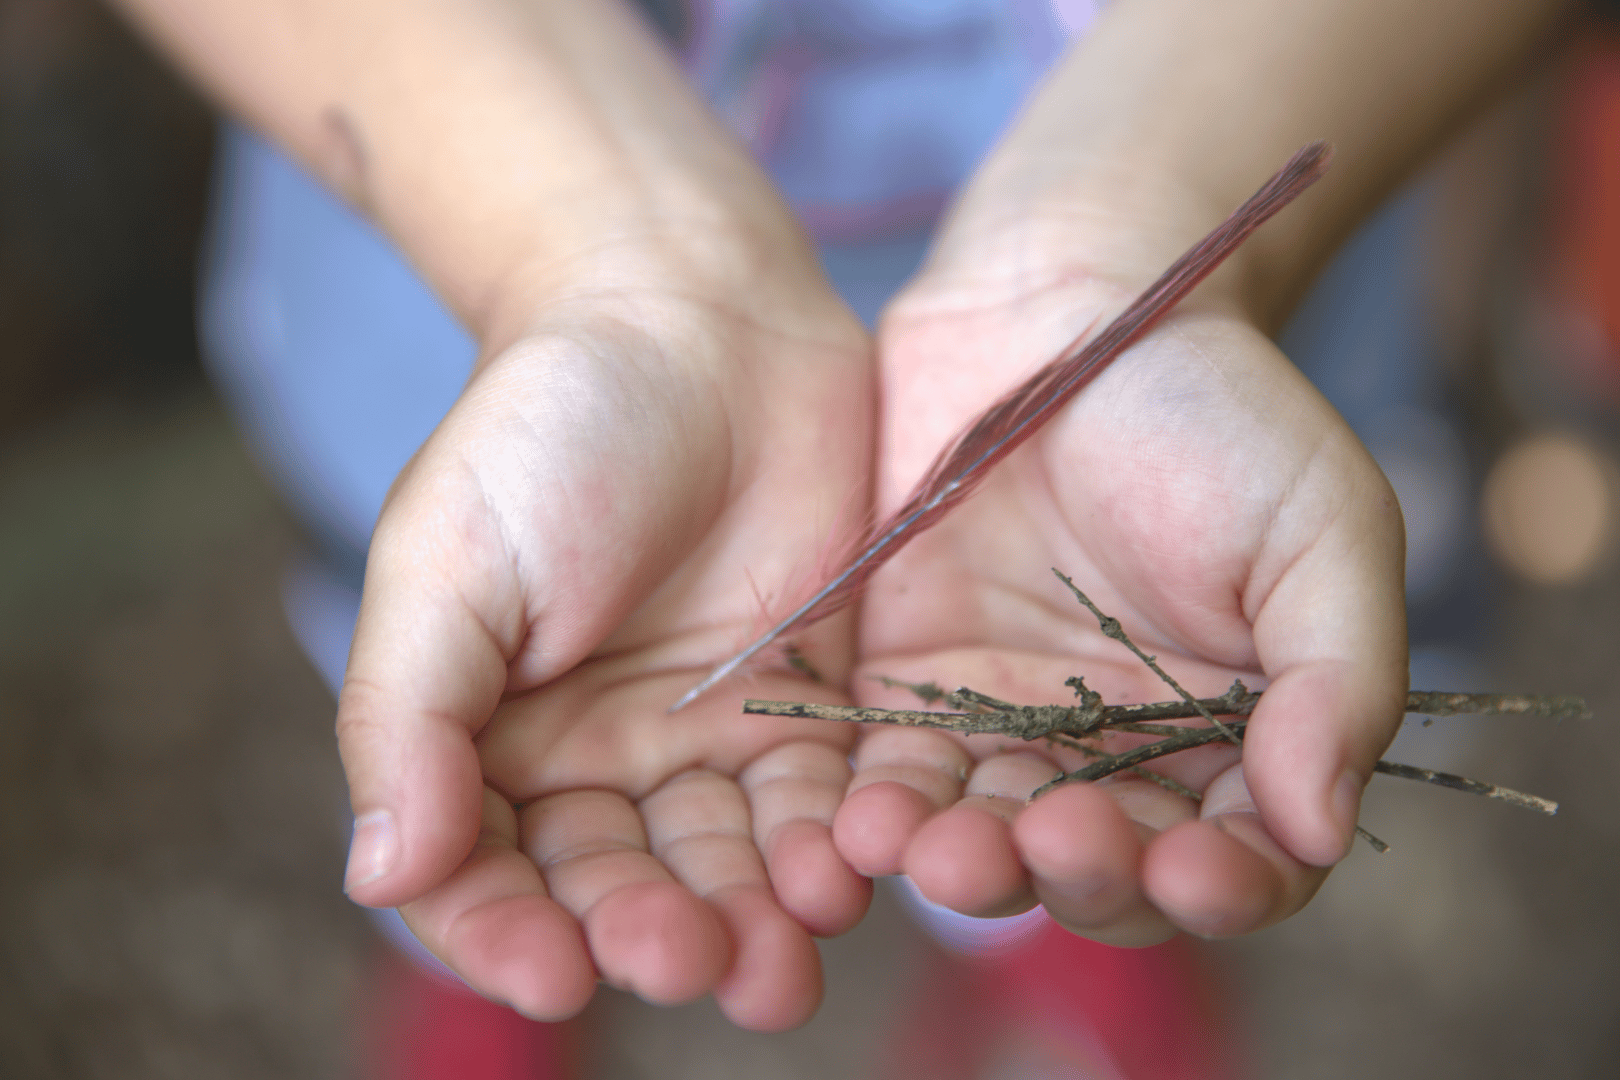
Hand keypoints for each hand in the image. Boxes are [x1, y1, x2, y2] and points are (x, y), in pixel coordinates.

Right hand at [336, 248, 875, 1030]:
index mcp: (490, 736)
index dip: (505, 937)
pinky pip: (820, 798)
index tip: (552, 977)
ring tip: (780, 968)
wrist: (696, 318)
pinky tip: (847, 877)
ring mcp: (708, 734)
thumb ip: (409, 717)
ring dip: (750, 923)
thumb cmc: (548, 424)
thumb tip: (378, 874)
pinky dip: (830, 846)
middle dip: (648, 935)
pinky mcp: (806, 702)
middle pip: (617, 886)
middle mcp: (598, 756)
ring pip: (725, 864)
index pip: (482, 875)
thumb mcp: (449, 561)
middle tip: (686, 959)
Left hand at [834, 222, 1407, 944]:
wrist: (1061, 310)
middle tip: (1057, 845)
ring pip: (988, 841)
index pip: (1239, 861)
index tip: (1194, 872)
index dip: (1223, 887)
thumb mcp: (1323, 526)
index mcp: (1233, 737)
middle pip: (1101, 873)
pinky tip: (864, 822)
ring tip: (943, 855)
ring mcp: (1002, 729)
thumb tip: (1319, 829)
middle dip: (1081, 879)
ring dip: (967, 870)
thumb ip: (1339, 678)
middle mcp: (1114, 756)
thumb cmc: (1217, 412)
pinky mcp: (901, 693)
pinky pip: (889, 777)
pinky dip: (880, 814)